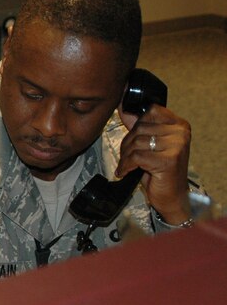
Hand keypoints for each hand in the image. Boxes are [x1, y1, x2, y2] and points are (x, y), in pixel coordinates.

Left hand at [116, 103, 191, 223]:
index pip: (151, 111)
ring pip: (136, 142)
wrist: (172, 196)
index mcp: (179, 125)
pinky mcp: (168, 161)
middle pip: (140, 127)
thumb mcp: (150, 144)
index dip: (135, 124)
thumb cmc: (160, 170)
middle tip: (127, 156)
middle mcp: (180, 133)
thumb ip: (140, 126)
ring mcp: (176, 146)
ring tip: (128, 165)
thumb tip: (124, 108)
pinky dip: (126, 165)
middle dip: (127, 143)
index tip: (130, 136)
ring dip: (126, 156)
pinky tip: (126, 172)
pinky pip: (136, 157)